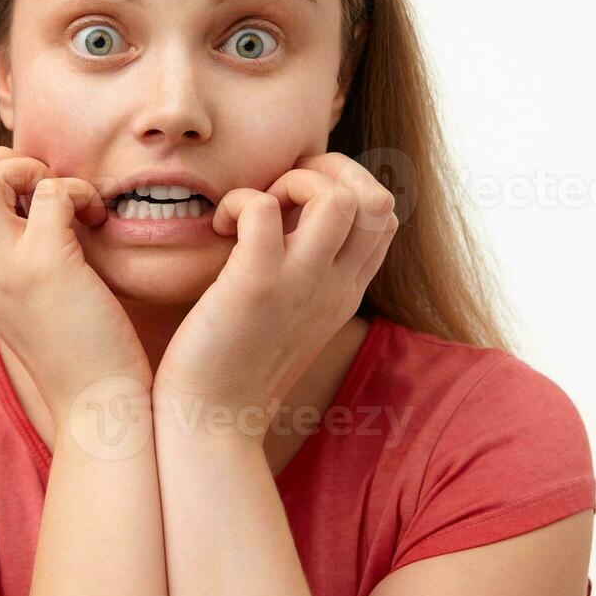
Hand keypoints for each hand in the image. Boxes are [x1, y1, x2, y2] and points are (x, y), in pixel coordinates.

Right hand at [0, 147, 151, 423]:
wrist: (97, 406)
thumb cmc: (76, 351)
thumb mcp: (24, 301)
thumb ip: (11, 260)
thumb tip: (27, 208)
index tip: (21, 195)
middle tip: (39, 184)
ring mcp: (8, 267)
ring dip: (27, 169)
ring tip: (60, 196)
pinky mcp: (48, 266)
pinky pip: (50, 192)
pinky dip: (77, 190)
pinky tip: (95, 216)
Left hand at [153, 152, 398, 437]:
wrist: (211, 424)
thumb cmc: (235, 366)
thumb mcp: (290, 316)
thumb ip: (302, 274)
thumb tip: (285, 223)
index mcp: (345, 291)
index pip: (385, 217)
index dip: (347, 187)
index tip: (297, 202)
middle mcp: (334, 286)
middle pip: (377, 198)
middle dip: (329, 171)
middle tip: (279, 192)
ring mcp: (299, 285)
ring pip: (337, 197)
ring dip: (292, 182)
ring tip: (255, 209)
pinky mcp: (254, 285)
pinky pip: (261, 209)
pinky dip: (240, 201)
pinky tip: (220, 228)